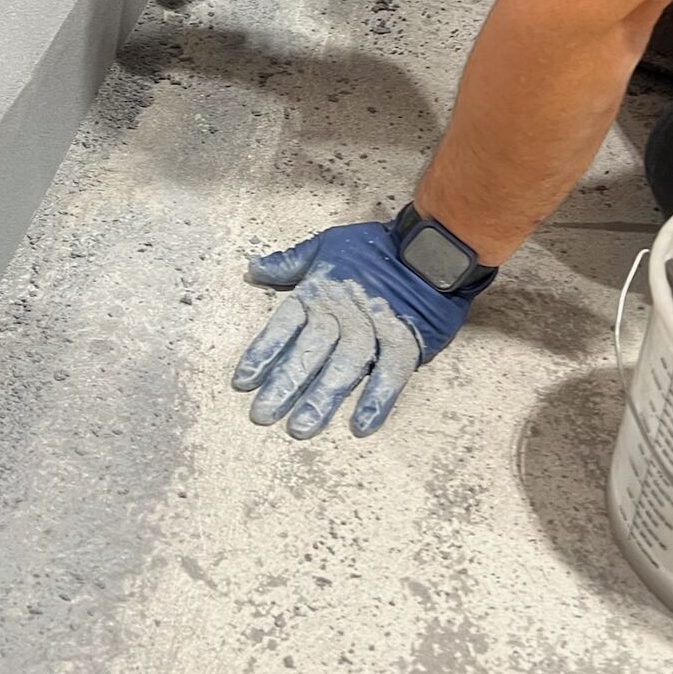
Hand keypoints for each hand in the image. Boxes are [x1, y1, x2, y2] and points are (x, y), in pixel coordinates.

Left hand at [232, 220, 492, 439]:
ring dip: (322, 397)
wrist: (430, 246)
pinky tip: (361, 425)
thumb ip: (290, 262)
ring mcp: (375, 328)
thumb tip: (254, 268)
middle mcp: (341, 312)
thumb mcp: (326, 245)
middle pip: (309, 352)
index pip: (283, 325)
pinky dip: (377, 398)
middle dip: (285, 383)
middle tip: (262, 415)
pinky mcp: (406, 340)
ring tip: (301, 427)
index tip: (242, 382)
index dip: (263, 353)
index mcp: (318, 292)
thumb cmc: (373, 246)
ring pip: (344, 366)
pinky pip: (390, 373)